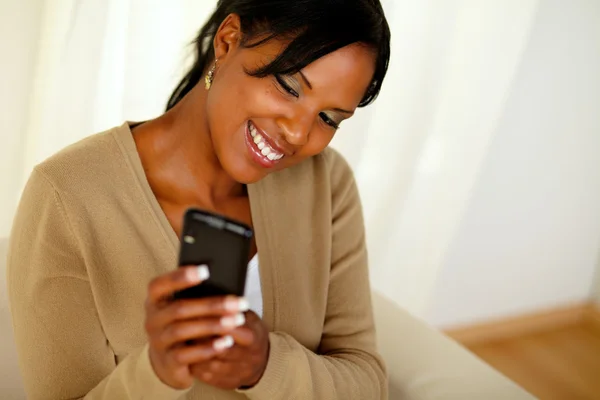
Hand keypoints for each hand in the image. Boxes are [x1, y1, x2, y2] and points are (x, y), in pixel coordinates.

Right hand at [144, 265, 248, 389]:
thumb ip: (196, 295)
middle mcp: (153, 320)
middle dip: (211, 305)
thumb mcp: (185, 307)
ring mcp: (158, 341)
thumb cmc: (183, 323)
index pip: (159, 285)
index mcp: (156, 301)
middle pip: (179, 308)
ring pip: (182, 330)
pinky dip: (207, 348)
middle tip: (239, 302)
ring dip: (213, 325)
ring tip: (237, 320)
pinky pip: (186, 354)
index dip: (179, 277)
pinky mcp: (168, 362)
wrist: (169, 360)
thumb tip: (224, 281)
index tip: (205, 270)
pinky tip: (225, 342)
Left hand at [189, 310, 269, 389]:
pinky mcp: (228, 383)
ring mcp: (239, 372)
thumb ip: (234, 310)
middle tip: (187, 328)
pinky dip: (196, 366)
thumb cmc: (251, 334)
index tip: (201, 314)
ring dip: (196, 354)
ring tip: (185, 342)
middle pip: (222, 349)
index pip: (234, 330)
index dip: (218, 323)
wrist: (262, 361)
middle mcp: (248, 358)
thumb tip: (213, 297)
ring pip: (212, 365)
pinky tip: (189, 356)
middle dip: (203, 339)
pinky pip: (208, 377)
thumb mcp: (249, 318)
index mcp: (254, 338)